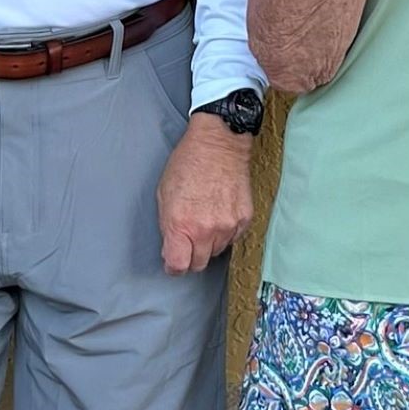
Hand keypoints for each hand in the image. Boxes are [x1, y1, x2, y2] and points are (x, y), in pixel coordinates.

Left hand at [157, 112, 254, 273]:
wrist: (219, 143)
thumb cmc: (188, 163)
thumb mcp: (164, 195)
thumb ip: (168, 227)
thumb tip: (173, 250)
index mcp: (181, 224)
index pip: (178, 266)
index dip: (173, 266)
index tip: (173, 261)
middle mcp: (205, 229)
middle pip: (198, 264)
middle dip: (190, 256)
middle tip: (187, 240)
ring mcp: (227, 225)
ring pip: (216, 252)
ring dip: (208, 243)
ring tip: (204, 218)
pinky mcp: (244, 219)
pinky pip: (232, 238)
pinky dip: (225, 231)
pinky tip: (219, 212)